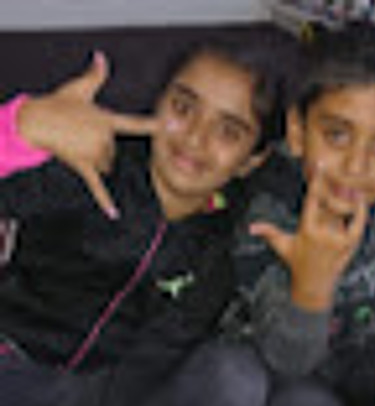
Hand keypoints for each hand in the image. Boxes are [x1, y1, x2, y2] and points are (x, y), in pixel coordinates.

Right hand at [17, 51, 158, 217]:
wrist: (36, 120)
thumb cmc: (58, 103)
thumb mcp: (79, 88)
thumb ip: (96, 75)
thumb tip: (102, 56)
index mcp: (108, 120)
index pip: (135, 124)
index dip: (154, 125)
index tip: (172, 127)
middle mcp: (105, 138)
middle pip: (115, 152)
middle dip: (102, 147)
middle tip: (83, 136)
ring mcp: (94, 153)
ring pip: (106, 166)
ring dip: (96, 161)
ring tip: (79, 146)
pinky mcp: (84, 166)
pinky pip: (97, 186)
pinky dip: (105, 201)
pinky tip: (114, 214)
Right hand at [250, 166, 367, 310]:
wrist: (313, 285)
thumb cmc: (296, 263)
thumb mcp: (282, 246)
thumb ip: (269, 232)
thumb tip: (251, 227)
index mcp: (306, 229)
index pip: (312, 199)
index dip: (316, 180)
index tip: (319, 165)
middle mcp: (323, 233)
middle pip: (331, 202)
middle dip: (333, 185)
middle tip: (337, 168)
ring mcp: (338, 239)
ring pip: (345, 211)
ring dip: (347, 195)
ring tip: (348, 181)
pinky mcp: (349, 245)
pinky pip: (358, 224)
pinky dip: (361, 212)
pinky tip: (361, 199)